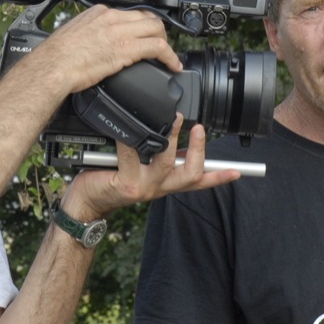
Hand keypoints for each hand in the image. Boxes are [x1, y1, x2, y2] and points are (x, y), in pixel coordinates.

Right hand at [30, 5, 181, 93]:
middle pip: (147, 17)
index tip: (143, 35)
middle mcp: (112, 18)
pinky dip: (170, 56)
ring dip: (166, 43)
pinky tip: (173, 65)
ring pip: (156, 29)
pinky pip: (158, 48)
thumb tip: (93, 43)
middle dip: (158, 31)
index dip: (141, 26)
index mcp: (99, 13)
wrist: (52, 67)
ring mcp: (121, 32)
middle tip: (160, 45)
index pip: (130, 14)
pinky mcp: (127, 49)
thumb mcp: (73, 35)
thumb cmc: (56, 57)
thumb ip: (89, 34)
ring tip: (168, 56)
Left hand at [59, 115, 239, 221]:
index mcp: (165, 183)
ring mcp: (144, 187)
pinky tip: (126, 128)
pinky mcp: (126, 183)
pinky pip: (131, 154)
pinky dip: (129, 138)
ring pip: (167, 162)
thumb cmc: (108, 182)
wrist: (85, 203)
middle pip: (191, 173)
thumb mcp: (140, 169)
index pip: (198, 181)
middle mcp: (158, 187)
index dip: (219, 177)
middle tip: (200, 129)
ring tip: (172, 121)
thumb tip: (173, 136)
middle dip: (199, 150)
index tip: (238, 171)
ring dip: (171, 139)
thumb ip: (157, 156)